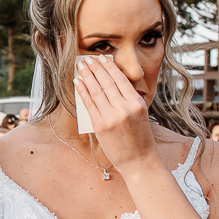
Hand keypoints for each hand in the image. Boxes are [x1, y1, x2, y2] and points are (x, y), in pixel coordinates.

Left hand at [74, 56, 157, 175]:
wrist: (139, 160)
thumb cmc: (140, 137)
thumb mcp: (141, 114)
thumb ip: (128, 99)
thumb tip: (111, 81)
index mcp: (137, 103)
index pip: (120, 80)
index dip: (109, 67)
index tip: (102, 58)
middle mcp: (124, 108)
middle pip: (106, 83)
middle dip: (95, 68)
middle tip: (87, 59)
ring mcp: (111, 117)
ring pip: (96, 91)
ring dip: (87, 76)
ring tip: (80, 67)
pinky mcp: (100, 125)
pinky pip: (89, 104)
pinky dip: (82, 91)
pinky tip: (78, 82)